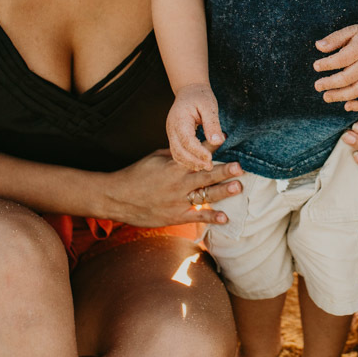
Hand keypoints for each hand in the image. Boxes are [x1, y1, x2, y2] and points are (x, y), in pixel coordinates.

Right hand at [105, 150, 242, 227]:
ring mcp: (178, 200)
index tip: (226, 139)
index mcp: (174, 166)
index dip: (212, 146)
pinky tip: (225, 217)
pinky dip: (211, 217)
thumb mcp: (155, 158)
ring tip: (238, 187)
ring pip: (205, 195)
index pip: (197, 154)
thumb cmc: (136, 174)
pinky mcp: (176, 216)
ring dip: (223, 191)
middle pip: (206, 175)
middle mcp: (178, 182)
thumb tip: (191, 147)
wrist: (117, 197)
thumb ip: (175, 154)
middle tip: (239, 167)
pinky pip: (196, 216)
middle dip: (224, 170)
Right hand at [166, 83, 223, 170]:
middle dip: (194, 161)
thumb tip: (218, 141)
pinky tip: (198, 164)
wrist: (189, 90)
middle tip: (209, 167)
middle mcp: (172, 128)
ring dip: (189, 163)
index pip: (187, 141)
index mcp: (179, 120)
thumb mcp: (209, 106)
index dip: (198, 151)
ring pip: (176, 153)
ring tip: (205, 167)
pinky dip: (186, 160)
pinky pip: (177, 152)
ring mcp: (171, 133)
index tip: (210, 159)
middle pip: (179, 150)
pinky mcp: (174, 136)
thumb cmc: (200, 96)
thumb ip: (212, 123)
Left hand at [314, 22, 357, 111]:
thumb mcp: (351, 30)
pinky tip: (347, 106)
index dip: (327, 64)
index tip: (316, 66)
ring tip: (326, 96)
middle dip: (331, 83)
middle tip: (317, 86)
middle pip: (348, 78)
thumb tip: (318, 46)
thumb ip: (335, 38)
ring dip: (340, 96)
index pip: (342, 59)